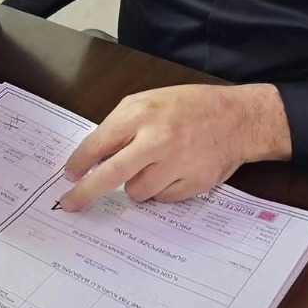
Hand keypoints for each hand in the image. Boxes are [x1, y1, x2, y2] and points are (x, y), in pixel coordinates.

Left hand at [58, 84, 290, 210]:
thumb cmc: (188, 107)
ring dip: (135, 184)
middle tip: (69, 205)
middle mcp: (157, 139)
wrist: (238, 119)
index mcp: (142, 113)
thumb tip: (93, 158)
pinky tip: (172, 172)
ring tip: (151, 166)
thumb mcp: (149, 102)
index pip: (99, 143)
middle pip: (110, 175)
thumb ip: (120, 126)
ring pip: (136, 191)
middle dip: (85, 193)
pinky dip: (160, 190)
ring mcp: (177, 164)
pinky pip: (161, 199)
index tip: (70, 175)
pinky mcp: (193, 184)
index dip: (79, 163)